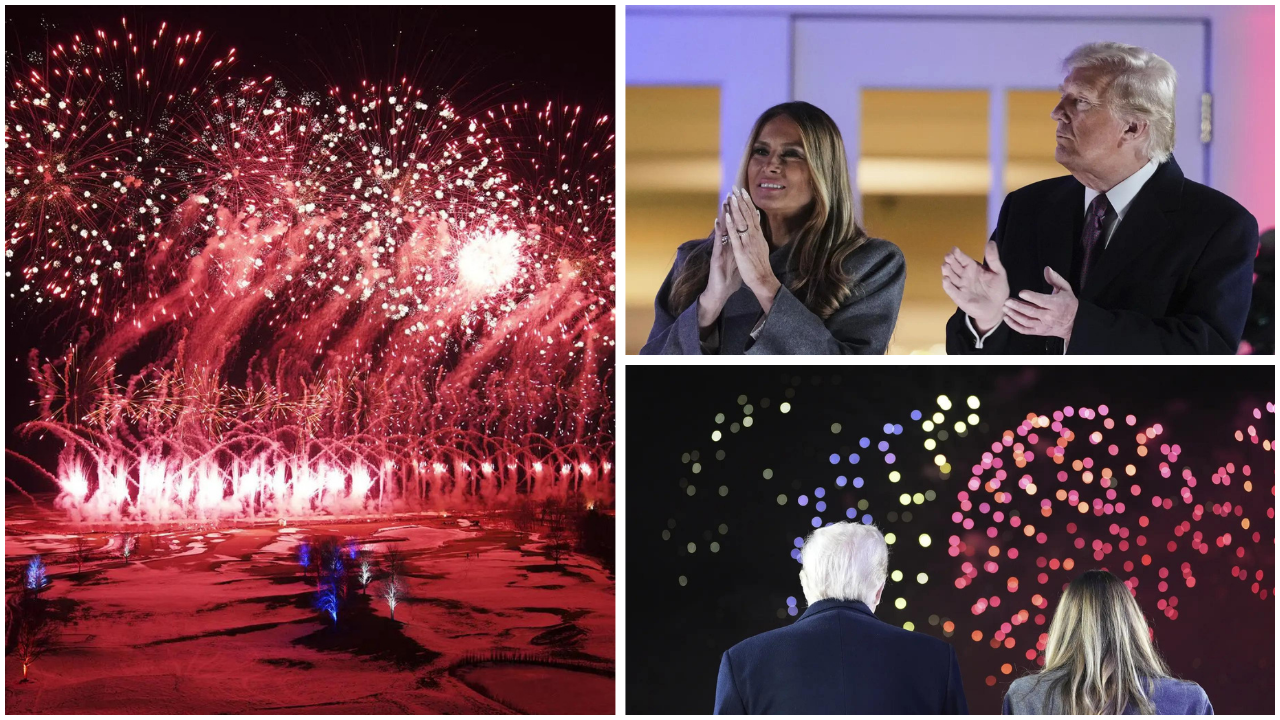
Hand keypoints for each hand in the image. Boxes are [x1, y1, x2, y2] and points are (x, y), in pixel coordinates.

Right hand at [698, 198, 741, 327]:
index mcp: (732, 246)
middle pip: (729, 225)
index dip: (741, 215)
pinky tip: (718, 221)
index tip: (744, 201)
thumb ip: (742, 250)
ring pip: (722, 230)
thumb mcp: (738, 261)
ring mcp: (720, 250)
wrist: (720, 291)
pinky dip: (718, 232)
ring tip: (725, 202)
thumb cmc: (729, 277)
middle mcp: (725, 246)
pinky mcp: (716, 257)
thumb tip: (749, 243)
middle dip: (732, 211)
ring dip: (723, 216)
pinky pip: (718, 242)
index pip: (737, 227)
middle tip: (733, 195)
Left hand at [725, 188, 781, 311]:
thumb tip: (757, 224)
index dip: (747, 203)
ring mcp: (747, 242)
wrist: (763, 279)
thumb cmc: (760, 266)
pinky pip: (735, 237)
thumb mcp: (762, 247)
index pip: (752, 215)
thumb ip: (758, 235)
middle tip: (736, 188)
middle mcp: (754, 236)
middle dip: (741, 201)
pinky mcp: (741, 251)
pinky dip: (731, 226)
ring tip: (731, 196)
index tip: (743, 191)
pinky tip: (727, 217)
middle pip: (747, 215)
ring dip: (736, 209)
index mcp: (758, 235)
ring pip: (741, 222)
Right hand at [942, 241, 1008, 333]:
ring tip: (945, 266)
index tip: (954, 249)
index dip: (958, 254)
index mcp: (972, 268)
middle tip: (948, 256)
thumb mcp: (999, 272)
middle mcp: (964, 276)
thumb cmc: (998, 289)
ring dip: (947, 271)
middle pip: (954, 266)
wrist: (998, 307)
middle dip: (950, 261)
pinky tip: (946, 279)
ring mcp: (961, 286)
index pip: (963, 259)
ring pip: (951, 277)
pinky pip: (952, 290)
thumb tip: (991, 242)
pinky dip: (948, 285)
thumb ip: (993, 258)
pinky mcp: (959, 297)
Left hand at [1003, 266, 1077, 342]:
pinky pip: (1024, 330)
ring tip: (1005, 307)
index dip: (1031, 297)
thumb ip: (1055, 279)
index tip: (1021, 293)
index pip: (1042, 301)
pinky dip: (1014, 325)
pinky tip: (1007, 318)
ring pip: (1026, 321)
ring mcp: (1043, 325)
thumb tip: (1047, 269)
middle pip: (1031, 312)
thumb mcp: (1065, 289)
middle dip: (1017, 306)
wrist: (1073, 323)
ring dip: (1013, 315)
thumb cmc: (1068, 304)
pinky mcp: (1038, 331)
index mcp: (1056, 305)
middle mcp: (1049, 316)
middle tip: (1007, 300)